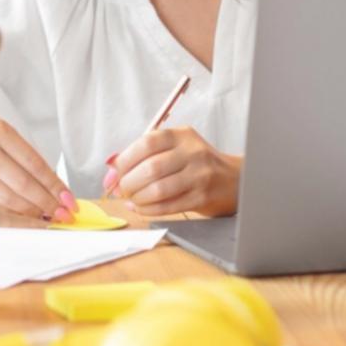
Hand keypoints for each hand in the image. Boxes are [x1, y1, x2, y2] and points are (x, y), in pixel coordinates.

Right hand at [0, 117, 77, 222]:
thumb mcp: (8, 137)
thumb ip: (27, 161)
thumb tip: (52, 189)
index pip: (35, 165)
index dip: (54, 185)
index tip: (68, 198)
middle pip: (23, 184)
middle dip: (46, 202)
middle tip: (63, 213)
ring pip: (8, 198)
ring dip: (31, 211)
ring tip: (48, 216)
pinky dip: (13, 213)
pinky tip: (26, 217)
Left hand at [105, 127, 240, 216]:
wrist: (234, 180)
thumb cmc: (198, 164)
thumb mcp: (175, 149)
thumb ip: (145, 155)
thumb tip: (111, 169)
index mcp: (182, 135)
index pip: (147, 143)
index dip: (125, 159)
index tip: (114, 172)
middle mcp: (193, 153)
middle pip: (151, 168)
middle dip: (129, 182)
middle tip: (123, 189)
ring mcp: (199, 175)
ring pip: (158, 189)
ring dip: (138, 198)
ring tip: (133, 199)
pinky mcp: (202, 197)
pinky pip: (168, 206)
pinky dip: (148, 209)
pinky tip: (141, 207)